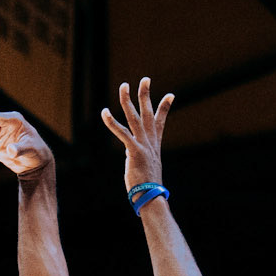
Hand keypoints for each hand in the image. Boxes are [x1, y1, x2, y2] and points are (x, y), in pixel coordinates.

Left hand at [100, 77, 173, 191]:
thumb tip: (130, 152)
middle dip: (146, 95)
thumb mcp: (145, 167)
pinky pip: (121, 132)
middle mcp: (150, 141)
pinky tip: (104, 112)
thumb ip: (138, 156)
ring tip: (124, 85)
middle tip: (146, 79)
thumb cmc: (147, 186)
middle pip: (147, 112)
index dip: (165, 107)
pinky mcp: (134, 151)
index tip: (171, 94)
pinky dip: (112, 122)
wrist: (150, 196)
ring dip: (128, 100)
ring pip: (134, 117)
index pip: (160, 121)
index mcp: (154, 145)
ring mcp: (143, 145)